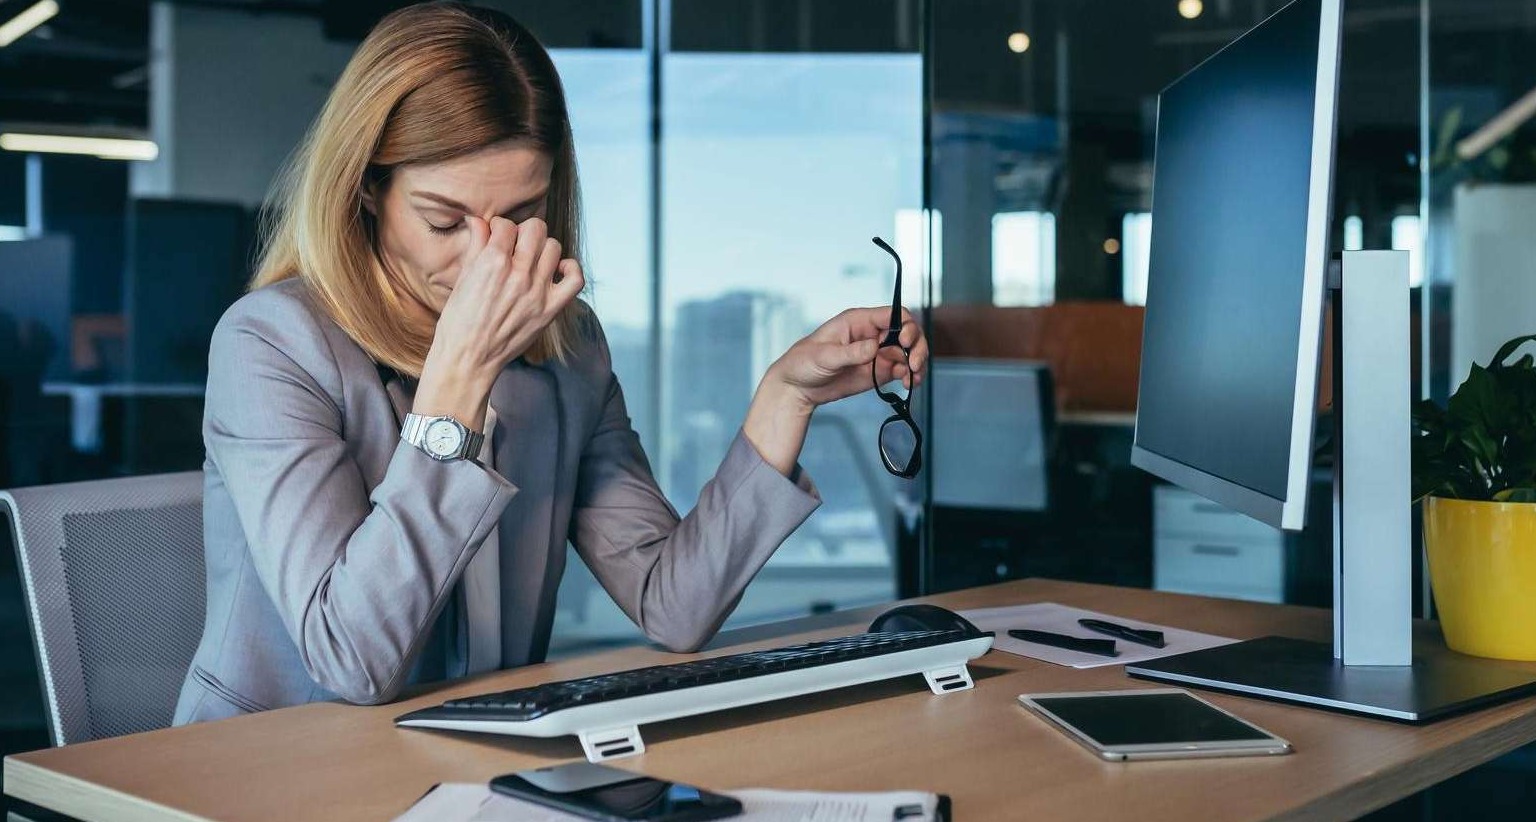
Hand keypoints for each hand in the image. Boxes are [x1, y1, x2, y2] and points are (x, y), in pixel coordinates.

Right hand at [412, 215, 584, 428]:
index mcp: (492, 262)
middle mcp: (518, 273)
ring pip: (554, 247)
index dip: (500, 228)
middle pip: (535, 228)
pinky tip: (556, 270)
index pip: (506, 224)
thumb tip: (478, 220)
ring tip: (532, 260)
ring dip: (543, 248)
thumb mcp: (462, 278)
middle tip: (516, 247)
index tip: (497, 238)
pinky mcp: (550, 309)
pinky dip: (570, 269)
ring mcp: (537, 291)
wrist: (468, 358)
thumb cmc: (459, 321)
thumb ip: (475, 245)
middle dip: (523, 232)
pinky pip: (575, 279)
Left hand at [765, 306, 927, 411]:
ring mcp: (877, 354)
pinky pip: (902, 370)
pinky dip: (911, 376)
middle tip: (913, 364)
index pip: (894, 315)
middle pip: (908, 333)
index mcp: (860, 321)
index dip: (906, 326)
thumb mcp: (824, 356)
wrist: (797, 387)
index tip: (906, 343)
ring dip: (917, 363)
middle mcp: (873, 335)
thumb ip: (851, 352)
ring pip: (909, 353)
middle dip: (917, 346)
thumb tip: (874, 347)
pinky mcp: (878, 371)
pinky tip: (909, 384)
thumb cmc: (804, 362)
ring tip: (913, 378)